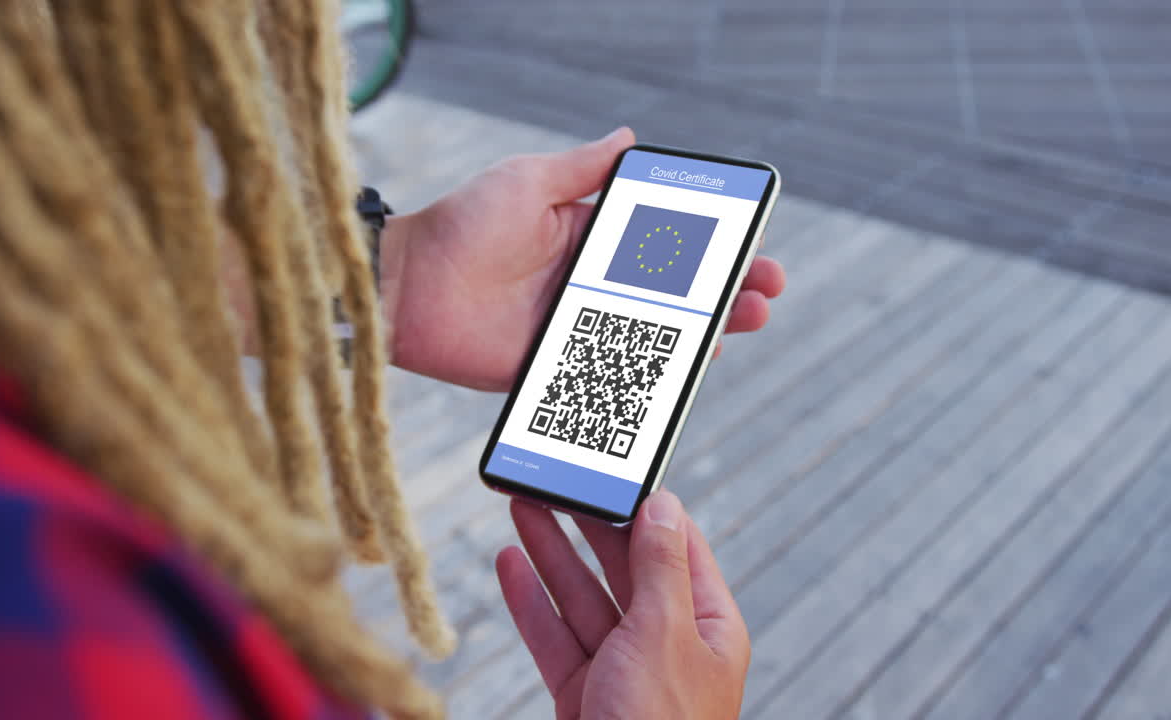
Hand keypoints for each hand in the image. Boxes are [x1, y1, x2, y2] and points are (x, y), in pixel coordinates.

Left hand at [381, 128, 786, 390]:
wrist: (405, 287)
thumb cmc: (462, 224)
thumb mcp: (528, 182)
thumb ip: (582, 168)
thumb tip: (630, 137)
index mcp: (588, 241)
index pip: (664, 246)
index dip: (710, 248)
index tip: (752, 247)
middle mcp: (589, 288)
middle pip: (672, 295)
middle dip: (724, 292)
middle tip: (765, 292)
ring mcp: (576, 331)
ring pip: (653, 338)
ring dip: (702, 334)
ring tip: (742, 324)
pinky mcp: (555, 370)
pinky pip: (610, 378)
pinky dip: (650, 381)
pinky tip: (687, 376)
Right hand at [496, 492, 749, 718]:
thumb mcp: (664, 633)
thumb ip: (659, 565)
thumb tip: (664, 504)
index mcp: (707, 625)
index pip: (678, 546)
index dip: (645, 506)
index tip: (613, 471)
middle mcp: (668, 644)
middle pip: (625, 568)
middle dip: (587, 524)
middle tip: (554, 481)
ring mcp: (624, 671)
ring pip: (584, 598)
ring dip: (552, 553)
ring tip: (522, 507)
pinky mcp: (585, 695)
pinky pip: (557, 638)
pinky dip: (532, 602)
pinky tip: (511, 566)